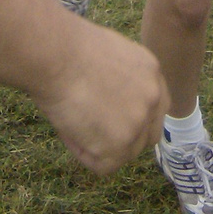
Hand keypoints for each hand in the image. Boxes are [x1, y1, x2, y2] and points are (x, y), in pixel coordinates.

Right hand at [33, 19, 167, 174]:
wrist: (56, 55)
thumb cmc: (67, 49)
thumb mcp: (107, 56)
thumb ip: (120, 81)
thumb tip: (110, 102)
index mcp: (151, 71)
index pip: (155, 107)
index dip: (134, 118)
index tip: (113, 121)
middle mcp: (153, 96)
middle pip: (148, 134)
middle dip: (125, 139)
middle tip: (93, 132)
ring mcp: (139, 122)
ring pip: (124, 152)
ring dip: (97, 144)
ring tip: (71, 118)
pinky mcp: (121, 145)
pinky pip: (102, 164)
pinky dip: (82, 152)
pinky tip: (68, 128)